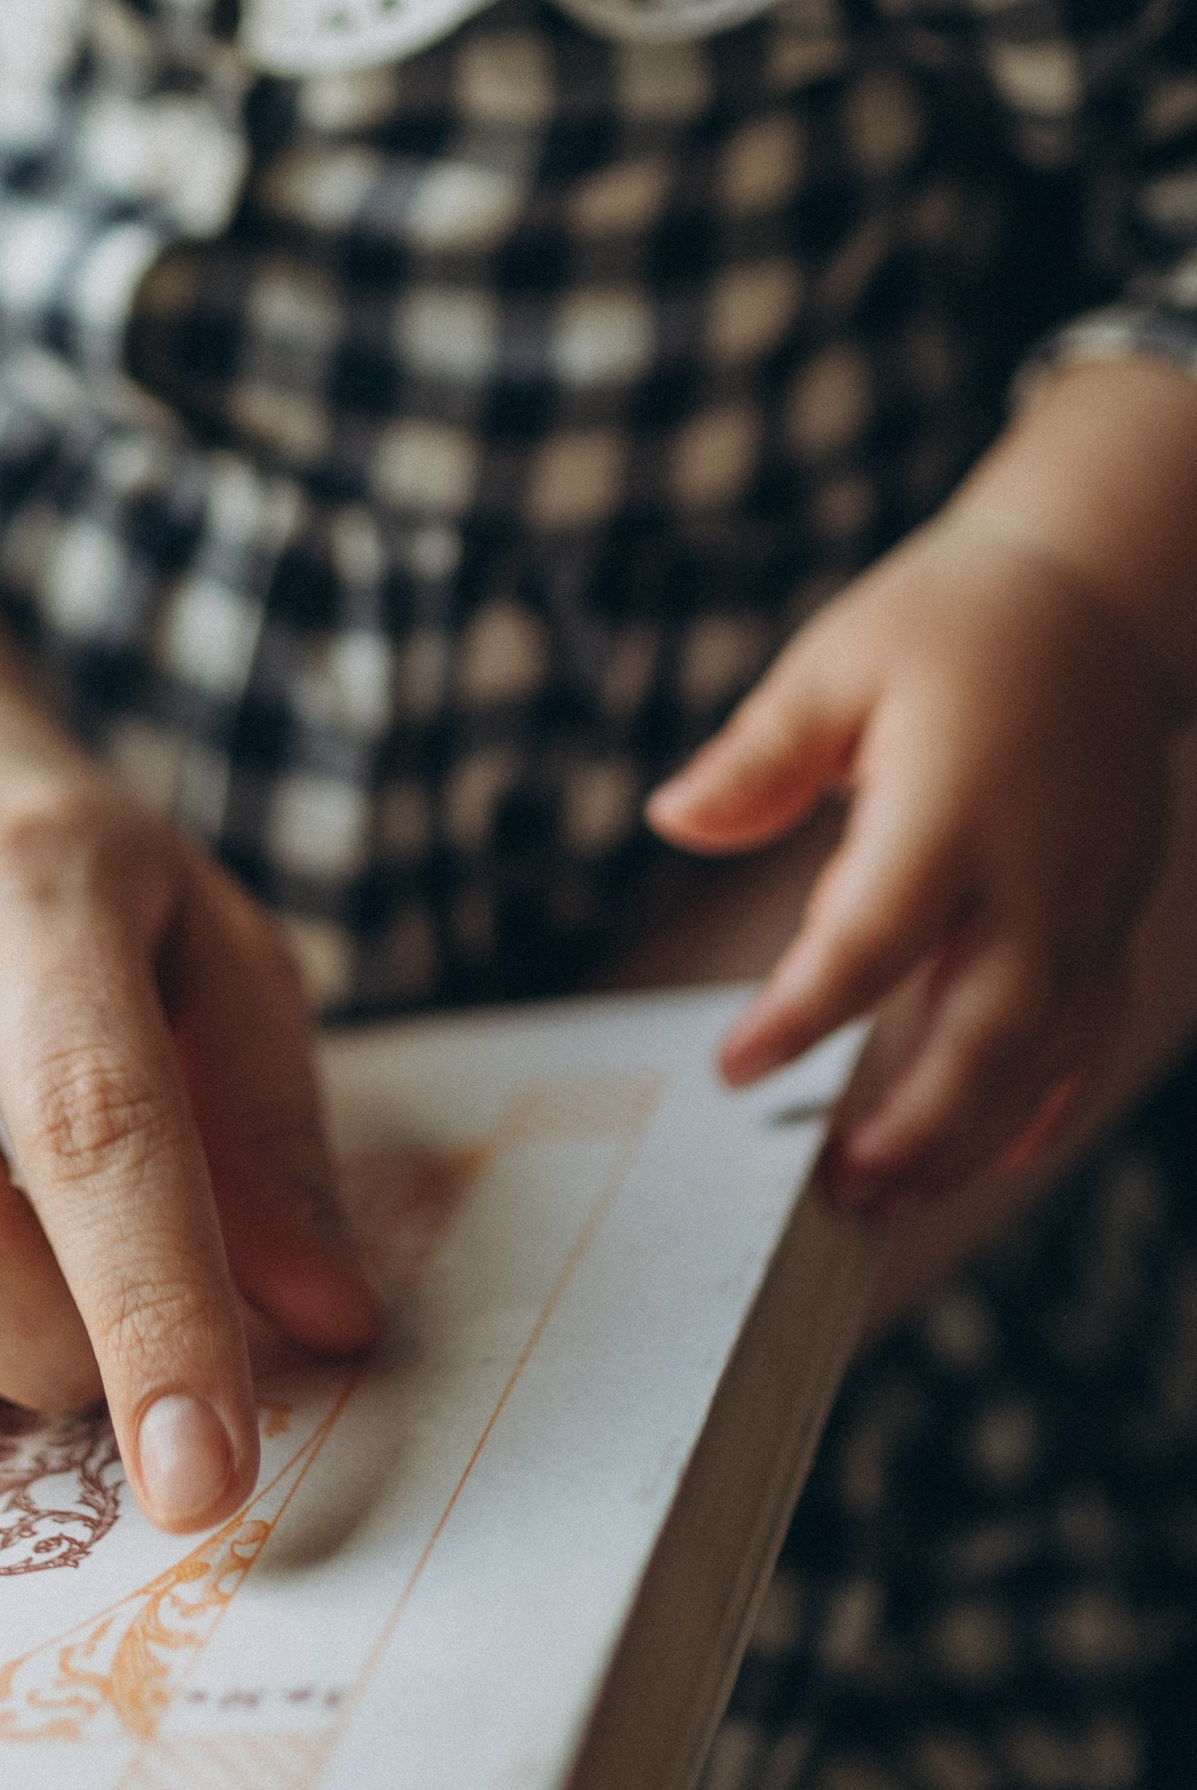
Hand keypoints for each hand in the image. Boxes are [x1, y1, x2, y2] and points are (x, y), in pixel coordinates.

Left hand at [647, 509, 1178, 1209]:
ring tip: (882, 1195)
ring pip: (1046, 1054)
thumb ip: (760, 756)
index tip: (732, 1067)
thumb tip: (674, 819)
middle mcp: (1038, 870)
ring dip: (971, 1138)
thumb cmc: (947, 625)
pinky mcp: (1115, 914)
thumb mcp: (836, 664)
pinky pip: (1092, 1030)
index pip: (874, 937)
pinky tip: (988, 1155)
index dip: (804, 1015)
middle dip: (916, 1125)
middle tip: (833, 1187)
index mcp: (956, 805)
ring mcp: (1091, 901)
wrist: (1094, 595)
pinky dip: (1045, 1102)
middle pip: (988, 1030)